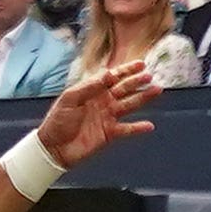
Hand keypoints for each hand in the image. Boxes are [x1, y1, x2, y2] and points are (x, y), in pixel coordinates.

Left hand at [33, 50, 164, 164]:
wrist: (54, 147)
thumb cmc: (57, 120)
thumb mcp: (70, 99)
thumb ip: (89, 86)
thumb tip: (108, 74)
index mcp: (92, 91)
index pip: (112, 77)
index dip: (126, 70)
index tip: (140, 64)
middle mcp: (102, 102)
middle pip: (124, 89)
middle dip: (137, 82)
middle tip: (150, 76)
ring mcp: (107, 117)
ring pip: (129, 105)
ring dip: (143, 98)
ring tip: (157, 90)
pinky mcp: (109, 133)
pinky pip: (127, 129)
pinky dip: (138, 127)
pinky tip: (149, 125)